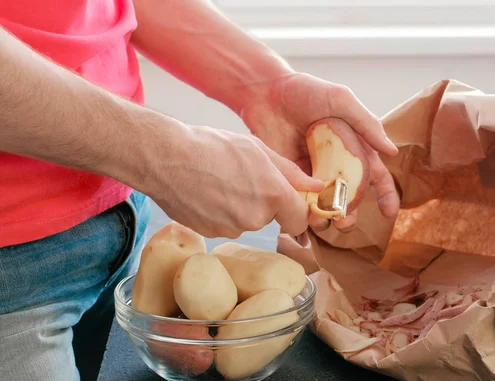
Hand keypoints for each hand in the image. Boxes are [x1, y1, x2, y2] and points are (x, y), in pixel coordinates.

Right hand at [150, 125, 323, 238]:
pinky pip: (226, 225)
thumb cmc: (211, 146)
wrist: (165, 158)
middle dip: (264, 202)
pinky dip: (221, 213)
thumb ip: (290, 172)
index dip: (297, 212)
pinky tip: (208, 193)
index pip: (300, 220)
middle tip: (244, 178)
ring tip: (221, 182)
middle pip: (271, 218)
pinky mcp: (211, 233)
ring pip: (247, 221)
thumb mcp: (257, 149)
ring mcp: (231, 229)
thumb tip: (316, 186)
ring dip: (241, 207)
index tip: (291, 205)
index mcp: (273, 195)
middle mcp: (255, 218)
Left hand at [240, 72, 400, 231]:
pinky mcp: (289, 178)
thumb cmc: (306, 91)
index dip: (385, 195)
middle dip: (350, 214)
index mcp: (353, 148)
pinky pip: (298, 201)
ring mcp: (311, 174)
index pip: (375, 176)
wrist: (264, 92)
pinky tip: (300, 223)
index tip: (388, 211)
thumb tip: (392, 152)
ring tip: (322, 221)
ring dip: (325, 218)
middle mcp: (335, 165)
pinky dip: (301, 214)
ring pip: (324, 204)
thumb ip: (367, 124)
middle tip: (345, 223)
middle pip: (349, 198)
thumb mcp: (341, 100)